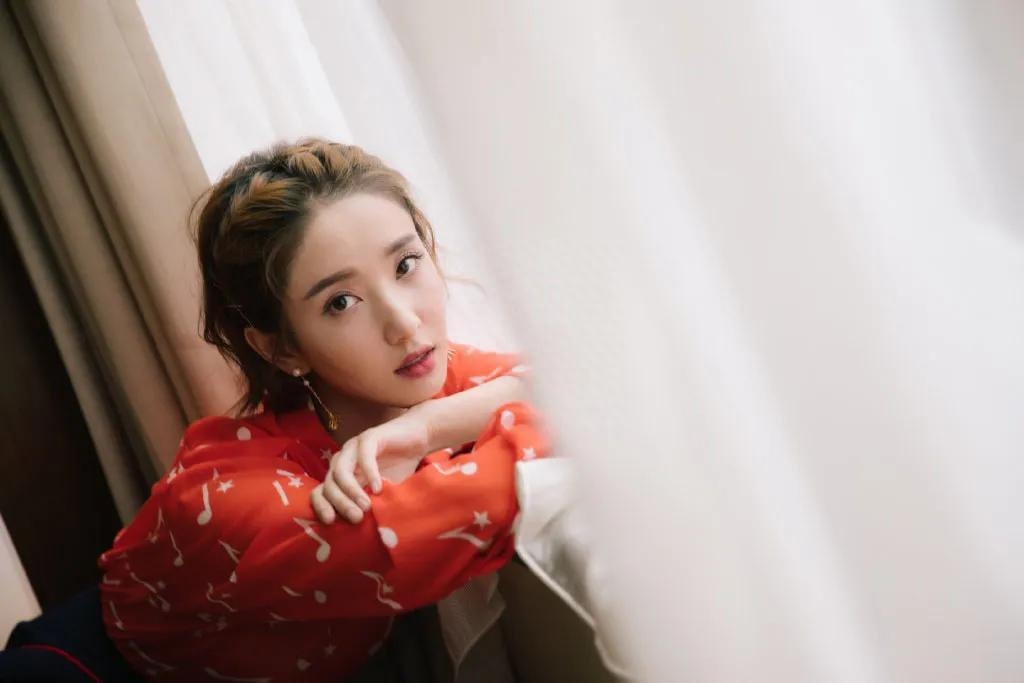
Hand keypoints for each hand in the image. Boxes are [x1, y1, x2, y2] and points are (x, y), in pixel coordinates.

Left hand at [311, 412, 431, 523]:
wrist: (418, 440)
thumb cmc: (400, 469)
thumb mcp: (383, 494)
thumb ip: (371, 507)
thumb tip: (363, 535)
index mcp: (340, 477)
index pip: (320, 492)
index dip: (321, 507)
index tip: (331, 522)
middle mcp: (342, 462)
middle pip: (329, 484)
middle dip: (341, 504)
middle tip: (356, 518)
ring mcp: (353, 448)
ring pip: (341, 470)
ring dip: (351, 490)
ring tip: (366, 506)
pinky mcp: (369, 437)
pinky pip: (363, 455)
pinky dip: (369, 472)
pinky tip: (378, 487)